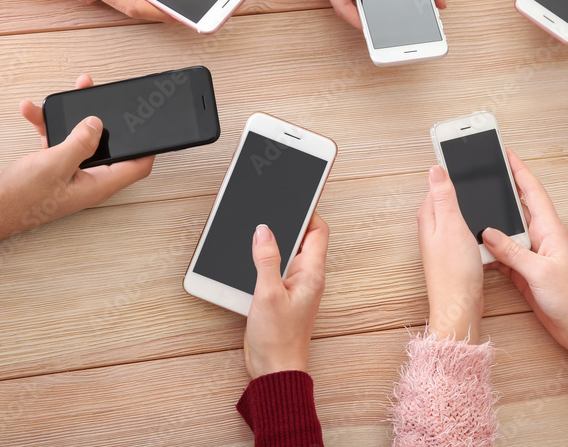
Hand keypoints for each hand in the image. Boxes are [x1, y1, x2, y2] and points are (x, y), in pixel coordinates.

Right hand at [0, 75, 154, 228]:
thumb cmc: (22, 198)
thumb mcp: (56, 165)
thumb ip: (80, 143)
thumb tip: (98, 123)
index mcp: (99, 184)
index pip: (137, 166)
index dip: (148, 147)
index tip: (150, 125)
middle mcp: (89, 178)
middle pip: (110, 144)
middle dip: (107, 118)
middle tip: (105, 96)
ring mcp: (72, 171)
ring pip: (82, 138)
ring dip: (74, 116)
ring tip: (73, 92)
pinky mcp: (55, 165)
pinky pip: (58, 140)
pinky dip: (48, 125)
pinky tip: (32, 111)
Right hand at [244, 216, 328, 377]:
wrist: (274, 370)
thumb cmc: (278, 339)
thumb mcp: (268, 294)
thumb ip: (266, 259)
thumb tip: (264, 230)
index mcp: (312, 273)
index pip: (318, 231)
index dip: (308, 212)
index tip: (293, 197)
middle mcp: (307, 277)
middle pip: (303, 238)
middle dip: (288, 221)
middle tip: (271, 207)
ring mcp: (294, 286)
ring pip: (287, 253)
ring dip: (274, 241)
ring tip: (257, 227)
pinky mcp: (281, 296)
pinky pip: (276, 268)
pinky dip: (264, 259)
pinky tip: (249, 256)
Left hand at [417, 166, 482, 341]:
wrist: (459, 306)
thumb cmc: (454, 271)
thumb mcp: (451, 225)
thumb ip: (443, 196)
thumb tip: (435, 168)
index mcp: (429, 216)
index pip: (439, 183)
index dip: (453, 169)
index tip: (464, 156)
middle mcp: (433, 226)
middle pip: (450, 196)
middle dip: (464, 186)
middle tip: (480, 173)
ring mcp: (444, 240)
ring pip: (460, 213)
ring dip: (472, 206)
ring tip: (485, 194)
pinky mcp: (456, 251)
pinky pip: (466, 228)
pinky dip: (476, 223)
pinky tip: (486, 224)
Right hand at [481, 151, 567, 377]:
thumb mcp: (540, 272)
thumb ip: (513, 251)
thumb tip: (489, 232)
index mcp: (550, 230)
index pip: (532, 192)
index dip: (519, 170)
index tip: (505, 153)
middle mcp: (542, 238)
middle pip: (518, 206)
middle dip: (502, 188)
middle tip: (483, 173)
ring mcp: (533, 254)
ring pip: (508, 230)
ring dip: (493, 220)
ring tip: (474, 206)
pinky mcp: (525, 271)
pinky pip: (504, 252)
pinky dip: (490, 248)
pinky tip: (476, 245)